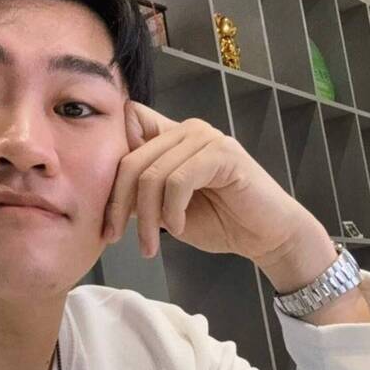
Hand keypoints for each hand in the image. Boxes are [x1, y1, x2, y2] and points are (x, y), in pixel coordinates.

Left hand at [103, 99, 321, 270]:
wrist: (267, 237)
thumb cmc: (220, 221)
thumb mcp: (166, 208)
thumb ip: (141, 192)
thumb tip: (102, 191)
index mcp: (172, 136)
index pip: (127, 124)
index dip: (110, 163)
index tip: (107, 210)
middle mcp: (187, 130)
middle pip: (131, 159)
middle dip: (119, 204)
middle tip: (117, 237)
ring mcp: (206, 138)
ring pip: (153, 174)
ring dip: (147, 217)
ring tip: (150, 245)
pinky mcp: (223, 154)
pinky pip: (179, 181)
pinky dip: (173, 210)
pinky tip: (180, 228)